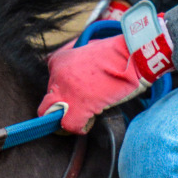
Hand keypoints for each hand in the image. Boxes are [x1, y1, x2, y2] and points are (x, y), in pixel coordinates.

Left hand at [38, 1, 173, 133]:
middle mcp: (57, 75)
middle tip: (75, 111)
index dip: (64, 95)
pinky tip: (90, 120)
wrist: (132, 55)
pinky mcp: (79, 104)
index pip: (50, 86)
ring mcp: (67, 90)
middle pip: (46, 104)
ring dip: (68, 119)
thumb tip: (73, 83)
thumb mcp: (87, 51)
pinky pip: (70, 125)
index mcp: (57, 61)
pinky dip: (79, 127)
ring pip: (54, 117)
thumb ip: (73, 63)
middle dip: (59, 110)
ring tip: (86, 113)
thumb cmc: (116, 55)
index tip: (76, 97)